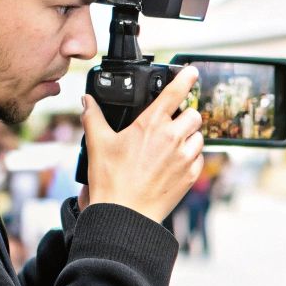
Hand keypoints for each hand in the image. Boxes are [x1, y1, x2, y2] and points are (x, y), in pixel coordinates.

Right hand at [79, 67, 203, 223]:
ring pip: (199, 136)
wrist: (125, 215)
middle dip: (184, 116)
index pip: (175, 92)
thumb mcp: (97, 143)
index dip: (186, 78)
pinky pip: (199, 158)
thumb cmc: (111, 180)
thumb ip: (93, 117)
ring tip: (170, 146)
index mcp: (151, 124)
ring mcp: (184, 157)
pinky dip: (191, 157)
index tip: (192, 71)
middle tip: (170, 125)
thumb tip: (86, 100)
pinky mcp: (191, 175)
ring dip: (189, 137)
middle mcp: (173, 137)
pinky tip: (173, 163)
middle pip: (194, 114)